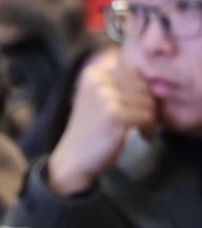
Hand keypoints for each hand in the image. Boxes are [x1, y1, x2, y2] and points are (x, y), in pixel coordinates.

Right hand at [48, 43, 158, 195]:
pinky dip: (149, 129)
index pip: (134, 72)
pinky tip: (143, 136)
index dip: (142, 90)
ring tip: (143, 130)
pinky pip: (146, 116)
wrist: (75, 156)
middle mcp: (98, 80)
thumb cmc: (91, 129)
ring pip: (148, 102)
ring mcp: (105, 96)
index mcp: (93, 72)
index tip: (139, 106)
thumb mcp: (99, 98)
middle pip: (143, 86)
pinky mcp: (114, 115)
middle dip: (149, 105)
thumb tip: (153, 81)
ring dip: (152, 119)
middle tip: (145, 122)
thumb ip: (118, 84)